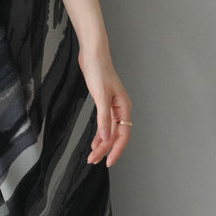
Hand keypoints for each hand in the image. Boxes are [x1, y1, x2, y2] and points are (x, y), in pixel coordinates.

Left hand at [78, 47, 131, 166]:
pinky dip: (99, 133)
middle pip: (115, 135)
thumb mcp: (100, 95)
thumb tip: (106, 138)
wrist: (93, 54)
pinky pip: (104, 123)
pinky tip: (94, 141)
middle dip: (105, 149)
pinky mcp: (103, 102)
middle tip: (93, 160)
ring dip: (101, 143)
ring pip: (109, 130)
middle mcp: (120, 109)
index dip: (116, 150)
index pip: (122, 135)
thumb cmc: (99, 70)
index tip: (108, 161)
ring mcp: (112, 106)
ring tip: (92, 155)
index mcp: (124, 107)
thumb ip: (103, 118)